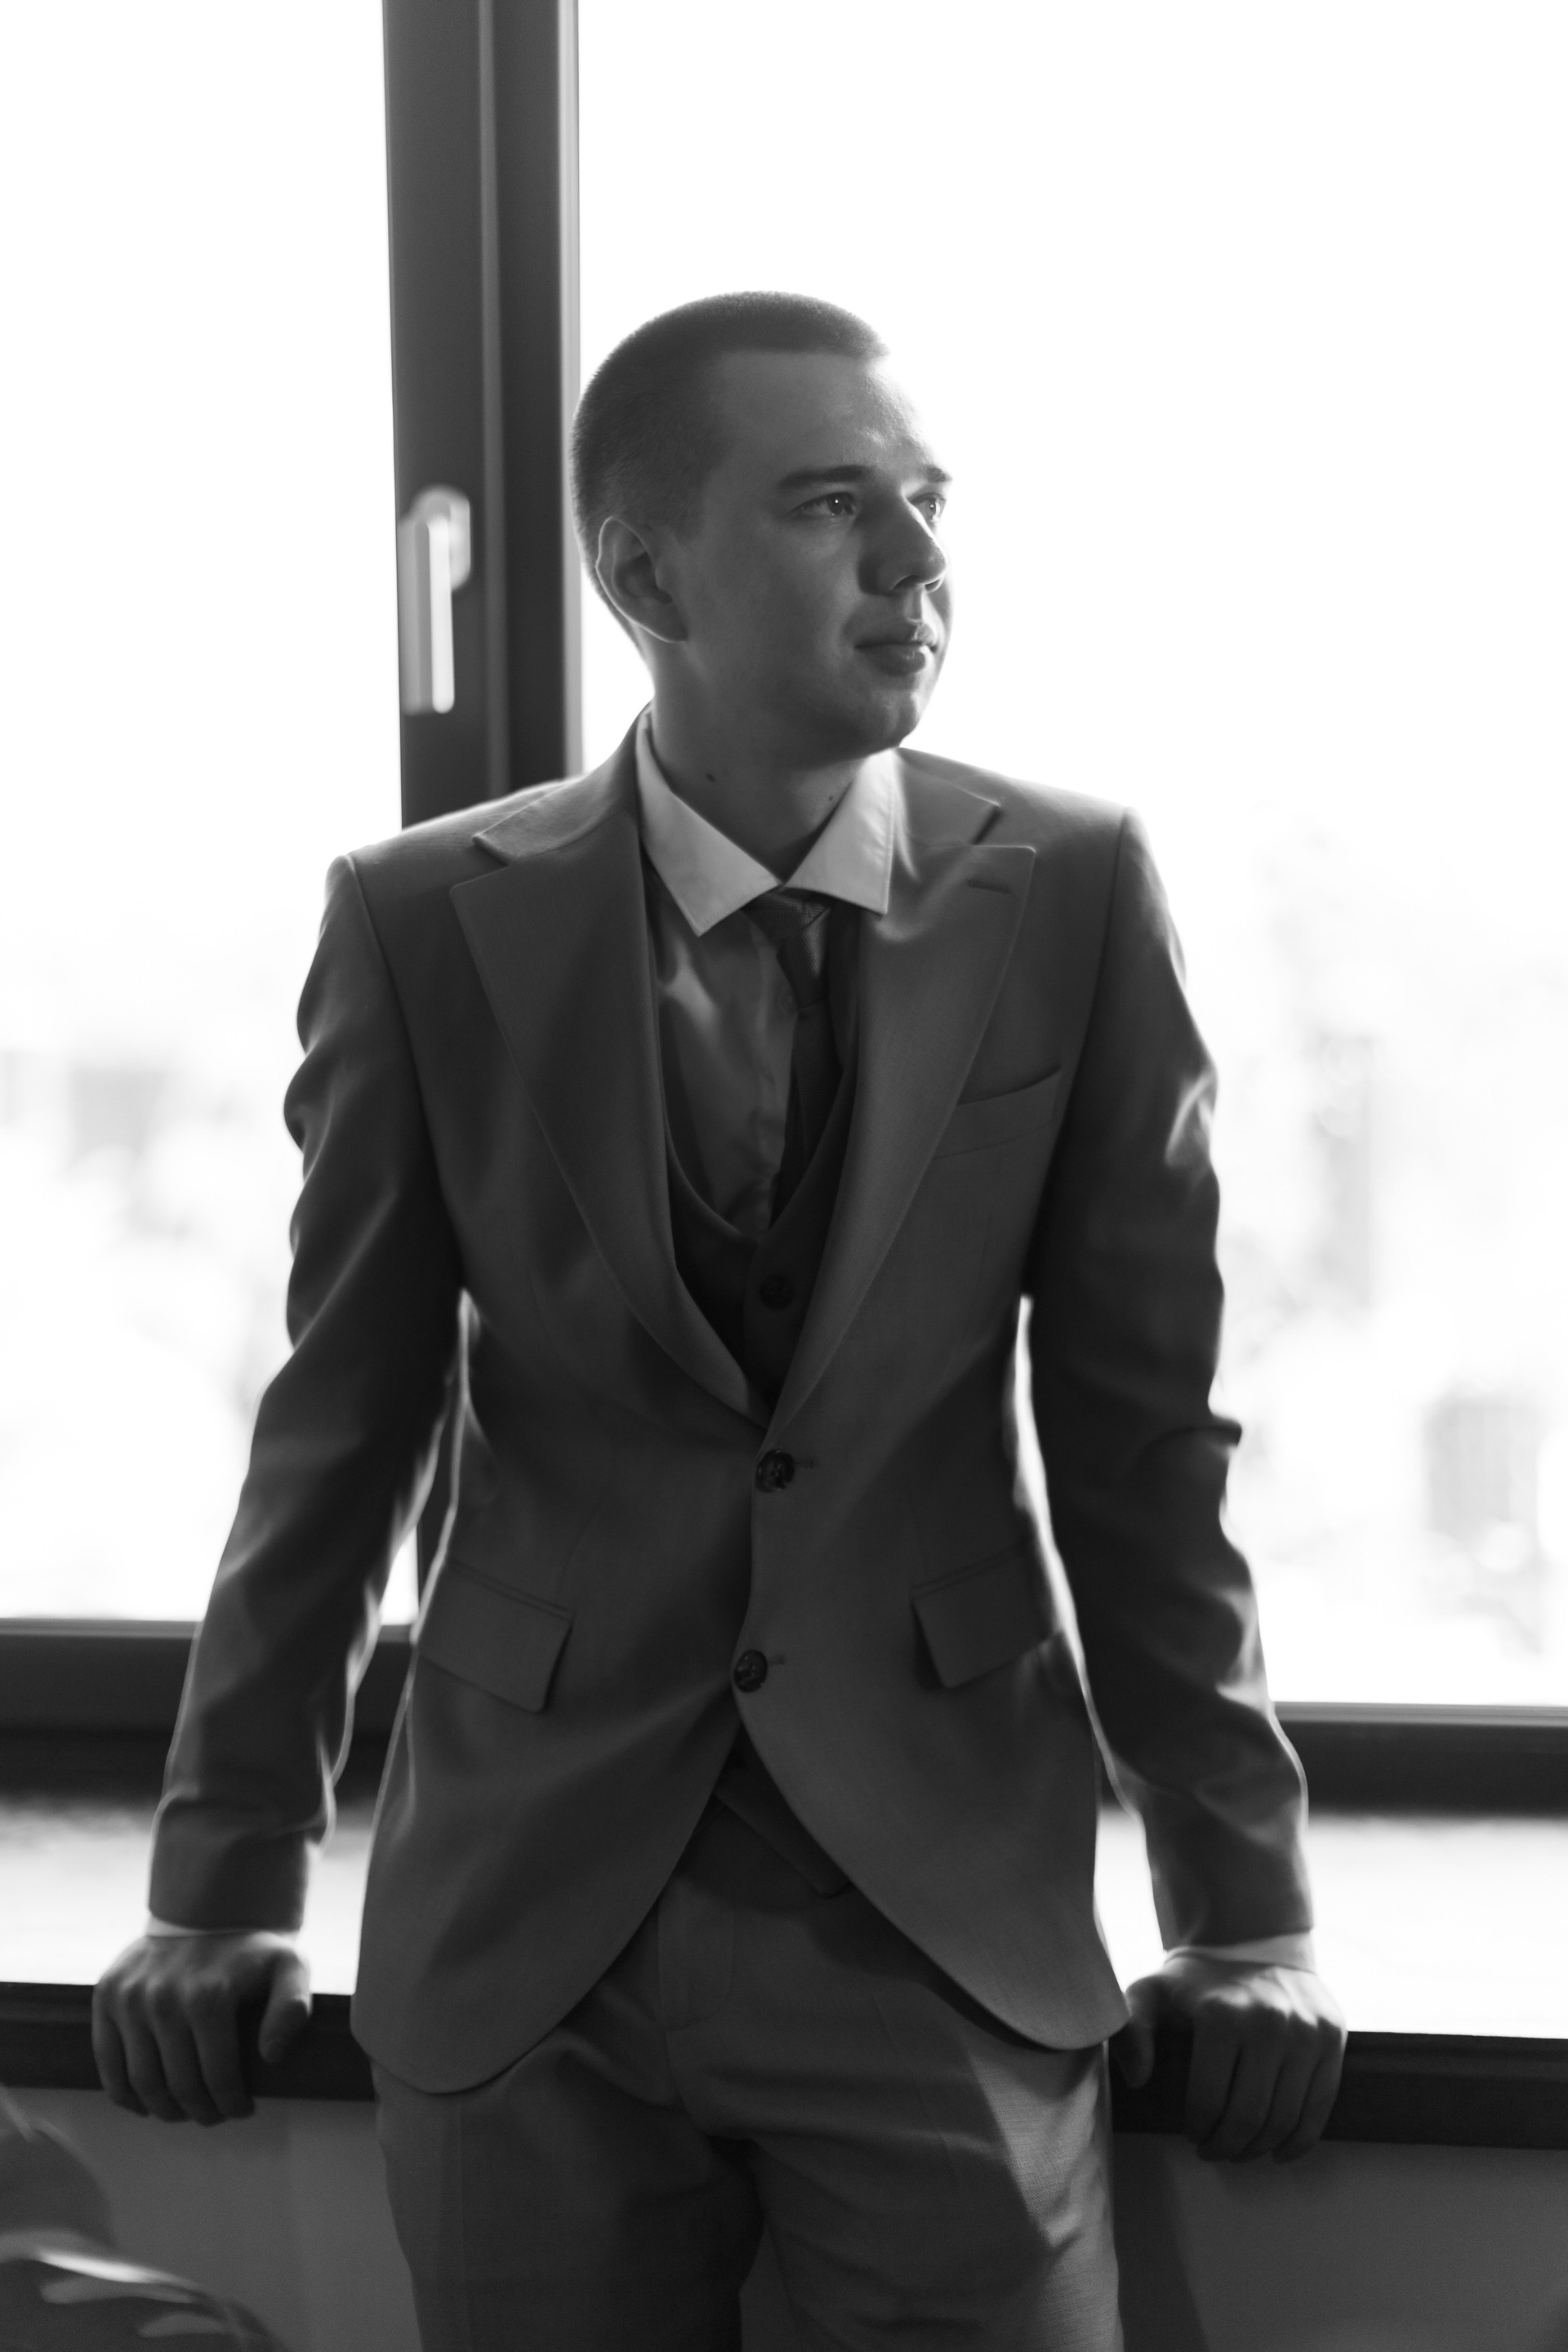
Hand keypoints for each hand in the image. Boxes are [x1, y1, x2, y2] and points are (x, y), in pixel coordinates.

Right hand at [93, 1931, 310, 2125]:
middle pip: (179, 2085)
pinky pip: (108, 2061)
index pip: (218, 2078)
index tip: (241, 2109)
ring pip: (142, 2081)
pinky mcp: (107, 1994)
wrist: (209, 1910)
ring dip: (164, 2109)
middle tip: (214, 2114)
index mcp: (209, 1997)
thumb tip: (271, 2055)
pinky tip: (146, 2104)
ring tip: (185, 2110)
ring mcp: (130, 1997)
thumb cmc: (253, 1951)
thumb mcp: (290, 1968)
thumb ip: (293, 2008)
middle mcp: (163, 1999)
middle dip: (201, 2111)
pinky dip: (124, 2093)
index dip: (231, 2104)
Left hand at [1112, 1954, 1345, 2161]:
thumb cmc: (1197, 1982)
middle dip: (1227, 2146)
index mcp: (1221, 2015)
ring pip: (1284, 2118)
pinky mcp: (1332, 2037)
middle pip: (1248, 2116)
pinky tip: (1279, 2151)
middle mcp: (1268, 2023)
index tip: (1192, 2136)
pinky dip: (1300, 2139)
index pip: (1207, 2100)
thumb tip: (1137, 2080)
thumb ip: (1133, 2032)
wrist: (1254, 1942)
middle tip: (1214, 2151)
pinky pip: (1320, 2105)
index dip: (1197, 2129)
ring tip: (1241, 2150)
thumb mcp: (1151, 1993)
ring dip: (1260, 2147)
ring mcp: (1305, 2031)